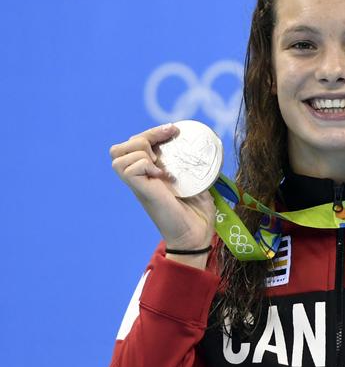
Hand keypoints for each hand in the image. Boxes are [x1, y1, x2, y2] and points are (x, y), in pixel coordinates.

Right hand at [109, 124, 215, 249]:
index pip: (135, 144)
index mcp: (150, 173)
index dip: (152, 132)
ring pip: (118, 154)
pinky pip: (128, 168)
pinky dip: (144, 165)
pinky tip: (161, 175)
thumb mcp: (197, 182)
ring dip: (141, 150)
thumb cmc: (198, 213)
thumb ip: (194, 167)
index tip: (175, 130)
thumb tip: (206, 149)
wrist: (196, 236)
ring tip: (161, 163)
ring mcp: (139, 185)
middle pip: (119, 147)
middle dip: (144, 136)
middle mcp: (140, 178)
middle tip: (168, 139)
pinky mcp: (142, 192)